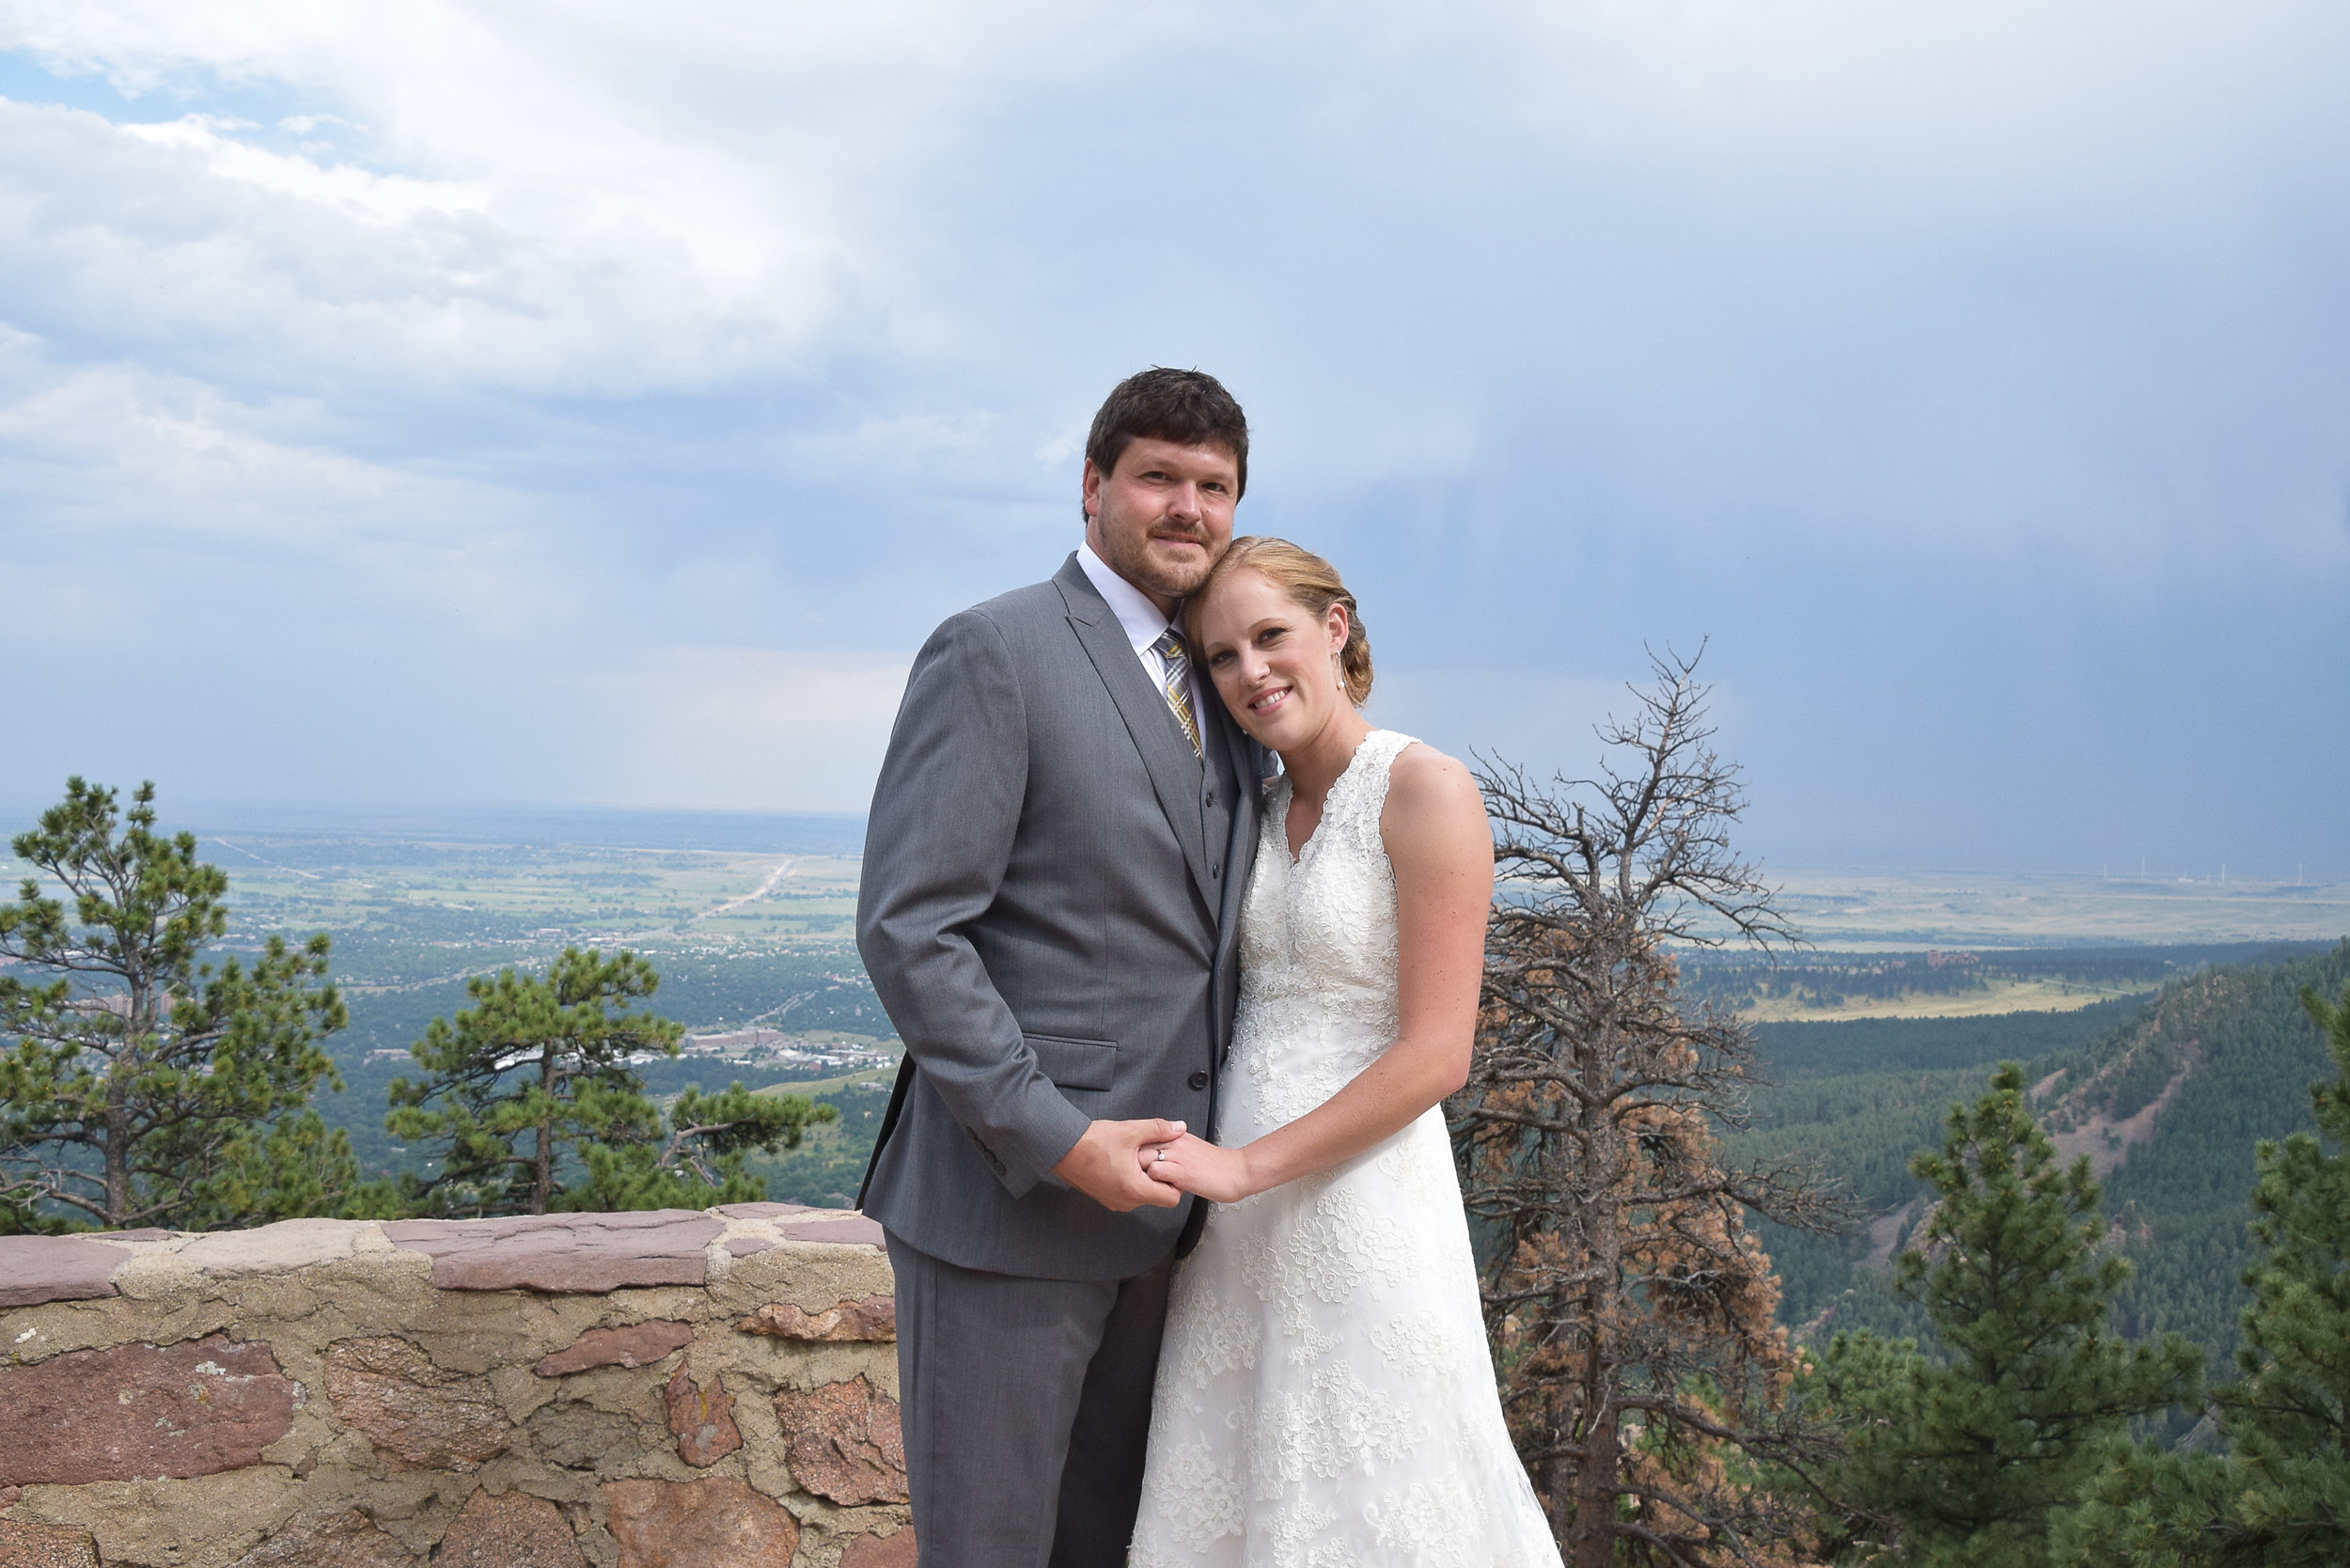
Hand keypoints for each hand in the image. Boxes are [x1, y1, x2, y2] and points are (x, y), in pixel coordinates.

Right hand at [1053, 1119, 1187, 1212]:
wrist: (1061, 1148)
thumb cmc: (1093, 1142)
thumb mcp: (1131, 1131)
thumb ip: (1159, 1130)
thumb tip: (1180, 1128)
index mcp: (1135, 1190)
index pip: (1172, 1198)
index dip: (1176, 1181)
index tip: (1169, 1163)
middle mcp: (1125, 1202)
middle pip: (1157, 1196)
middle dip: (1159, 1177)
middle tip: (1152, 1156)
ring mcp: (1113, 1202)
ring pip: (1142, 1194)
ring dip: (1144, 1178)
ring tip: (1136, 1157)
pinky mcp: (1105, 1197)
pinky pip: (1127, 1193)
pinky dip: (1130, 1180)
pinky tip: (1123, 1161)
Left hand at [1141, 1132, 1259, 1203]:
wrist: (1238, 1172)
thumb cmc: (1216, 1165)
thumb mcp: (1190, 1148)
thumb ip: (1171, 1148)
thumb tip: (1154, 1154)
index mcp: (1175, 1135)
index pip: (1143, 1136)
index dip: (1134, 1152)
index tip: (1132, 1164)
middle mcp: (1173, 1141)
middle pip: (1137, 1146)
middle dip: (1131, 1162)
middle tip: (1134, 1177)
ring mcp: (1177, 1156)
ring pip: (1142, 1157)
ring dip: (1140, 1173)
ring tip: (1145, 1185)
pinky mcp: (1181, 1172)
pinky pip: (1154, 1172)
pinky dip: (1151, 1183)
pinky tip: (1158, 1190)